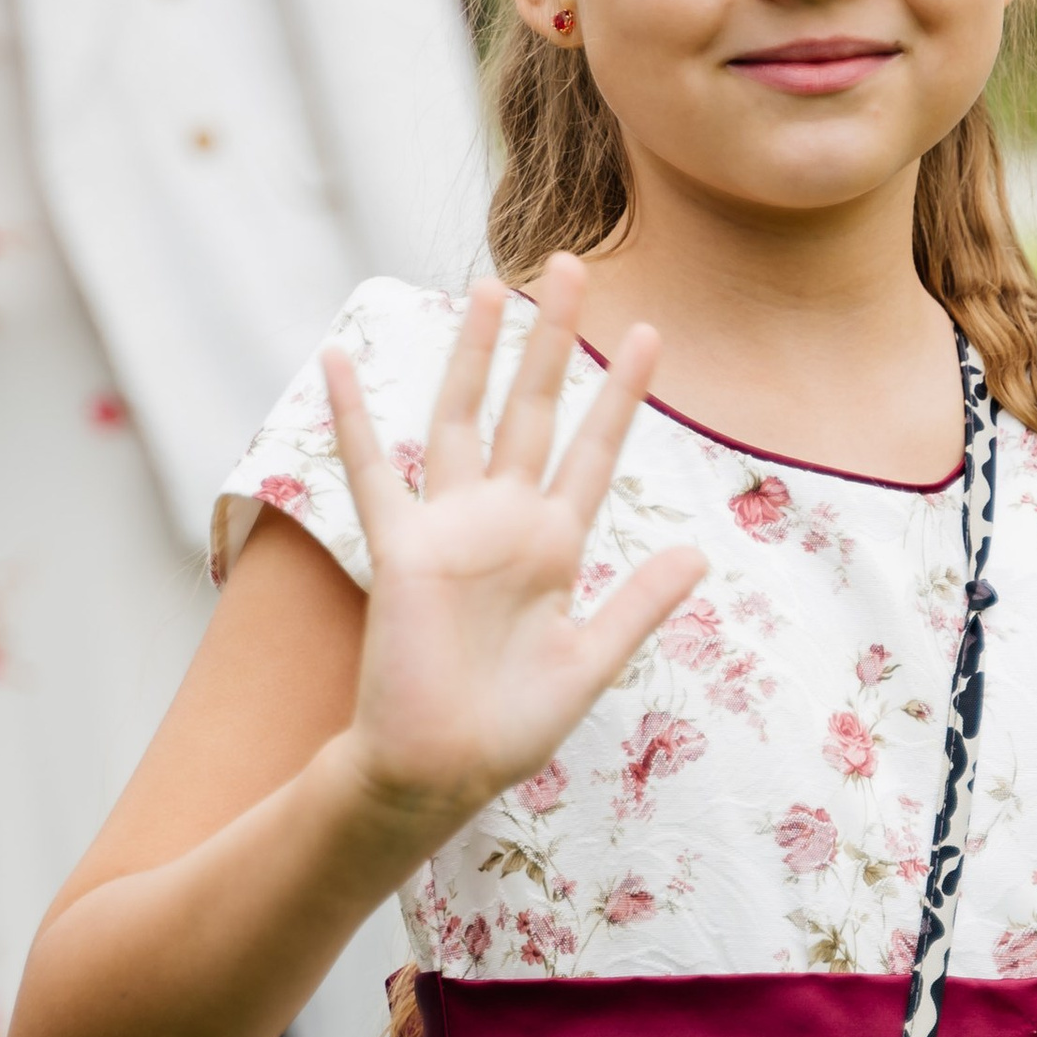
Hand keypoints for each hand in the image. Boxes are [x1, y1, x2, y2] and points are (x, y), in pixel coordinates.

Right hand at [328, 258, 707, 839]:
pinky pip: (373, 472)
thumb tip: (697, 554)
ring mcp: (451, 529)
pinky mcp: (402, 551)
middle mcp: (504, 523)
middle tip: (574, 266)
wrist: (439, 770)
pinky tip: (339, 361)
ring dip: (475, 353)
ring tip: (491, 285)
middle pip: (534, 410)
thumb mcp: (590, 662)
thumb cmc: (508, 726)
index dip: (621, 393)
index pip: (596, 451)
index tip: (649, 331)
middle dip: (554, 342)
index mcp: (555, 546)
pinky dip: (355, 418)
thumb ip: (638, 605)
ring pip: (465, 418)